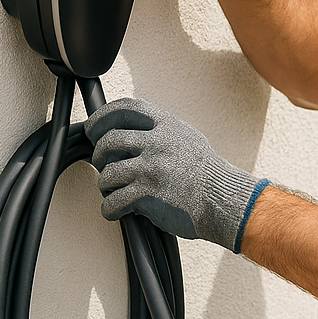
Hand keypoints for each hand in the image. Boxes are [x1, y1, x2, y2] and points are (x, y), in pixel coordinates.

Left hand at [84, 98, 267, 250]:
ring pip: (108, 173)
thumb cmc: (207, 174)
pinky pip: (113, 201)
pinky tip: (116, 210)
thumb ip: (161, 131)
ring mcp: (152, 169)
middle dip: (99, 154)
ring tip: (113, 191)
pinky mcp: (148, 195)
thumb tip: (130, 130)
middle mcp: (158, 143)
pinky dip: (109, 208)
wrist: (223, 200)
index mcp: (167, 126)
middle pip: (109, 141)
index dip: (103, 116)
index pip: (127, 108)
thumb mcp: (187, 139)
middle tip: (102, 164)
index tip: (94, 128)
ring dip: (105, 185)